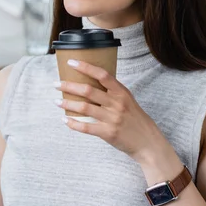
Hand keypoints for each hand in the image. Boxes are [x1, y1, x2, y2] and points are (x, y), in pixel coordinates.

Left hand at [56, 60, 172, 164]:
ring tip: (57, 101)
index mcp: (121, 92)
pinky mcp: (108, 133)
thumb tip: (91, 82)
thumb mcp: (128, 101)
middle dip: (69, 86)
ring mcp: (112, 118)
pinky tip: (65, 120)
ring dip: (67, 104)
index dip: (85, 67)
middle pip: (88, 91)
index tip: (71, 62)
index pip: (102, 75)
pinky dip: (73, 123)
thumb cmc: (136, 119)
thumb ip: (112, 92)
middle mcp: (116, 104)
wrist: (148, 142)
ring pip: (84, 108)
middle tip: (56, 84)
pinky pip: (86, 127)